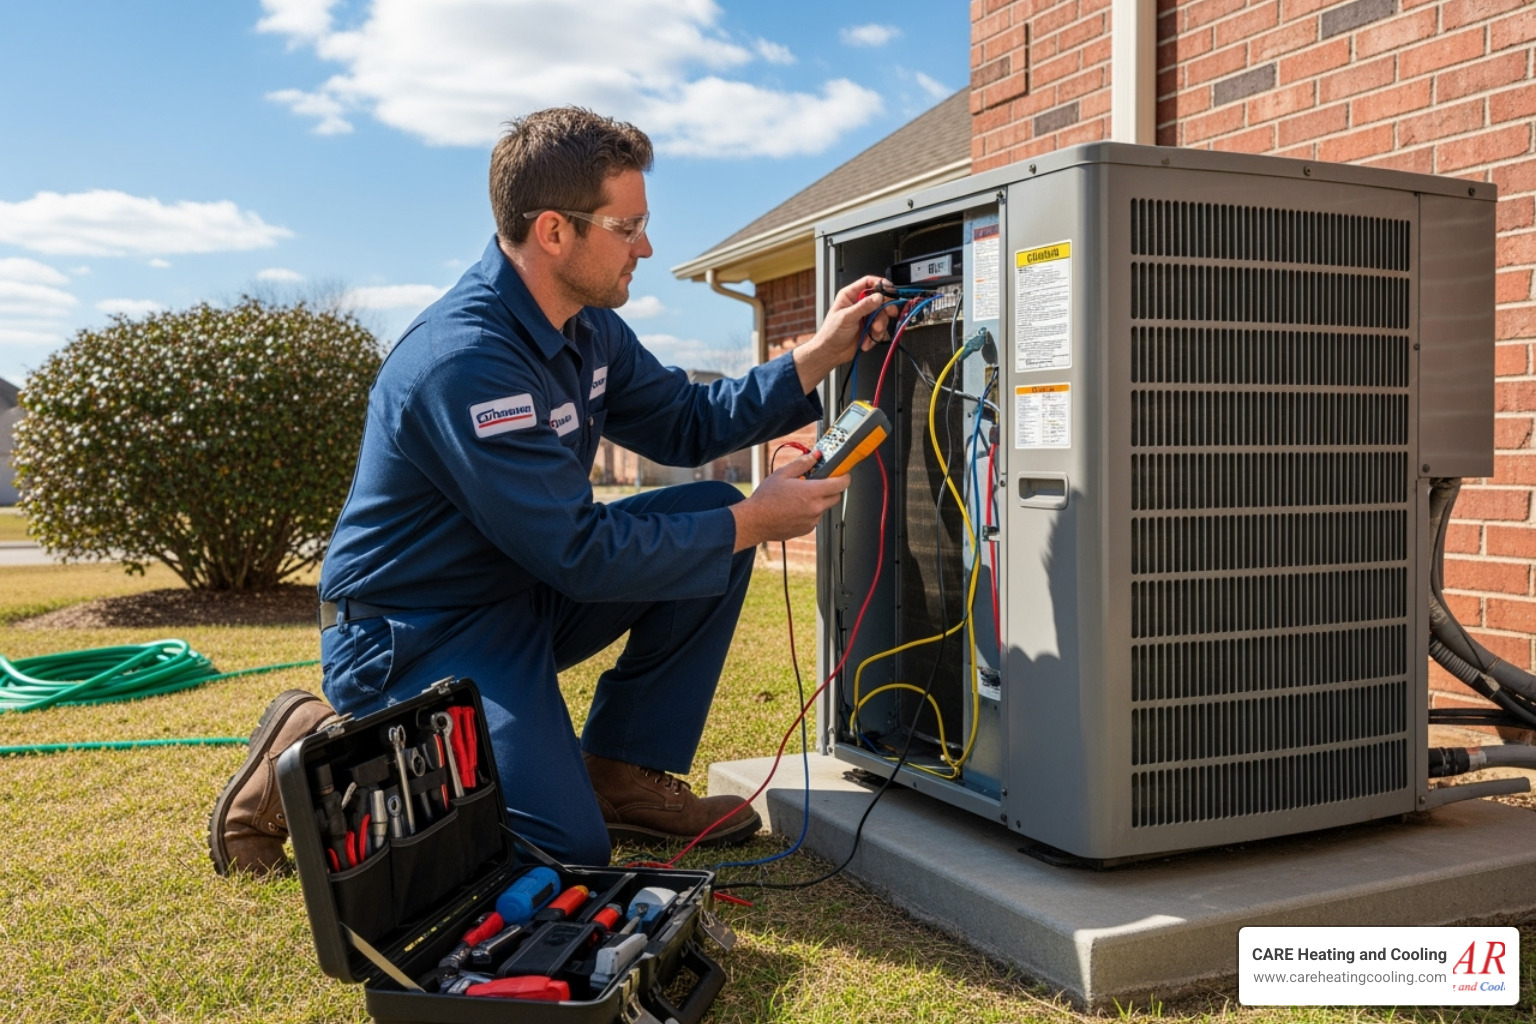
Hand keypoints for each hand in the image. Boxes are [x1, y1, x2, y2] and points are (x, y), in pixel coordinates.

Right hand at [729, 451, 849, 551]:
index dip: (844, 477)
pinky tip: (794, 508)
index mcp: (812, 492)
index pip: (840, 484)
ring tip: (799, 496)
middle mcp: (815, 508)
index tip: (843, 474)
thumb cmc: (766, 499)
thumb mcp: (783, 474)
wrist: (755, 521)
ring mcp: (812, 521)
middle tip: (818, 482)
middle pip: (836, 496)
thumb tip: (815, 456)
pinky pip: (815, 518)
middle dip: (831, 488)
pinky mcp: (807, 529)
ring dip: (818, 500)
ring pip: (824, 507)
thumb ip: (802, 463)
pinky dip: (810, 511)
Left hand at [792, 276, 895, 392]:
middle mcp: (859, 304)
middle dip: (884, 310)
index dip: (881, 284)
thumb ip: (864, 306)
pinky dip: (876, 336)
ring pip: (883, 316)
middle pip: (880, 300)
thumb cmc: (831, 334)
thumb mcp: (847, 317)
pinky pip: (882, 329)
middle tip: (888, 314)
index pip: (869, 282)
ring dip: (879, 326)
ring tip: (871, 333)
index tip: (890, 291)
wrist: (830, 353)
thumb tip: (878, 297)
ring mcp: (866, 316)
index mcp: (850, 295)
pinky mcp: (870, 328)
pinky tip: (866, 340)